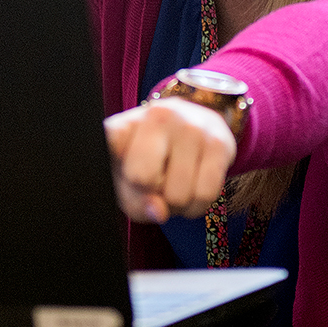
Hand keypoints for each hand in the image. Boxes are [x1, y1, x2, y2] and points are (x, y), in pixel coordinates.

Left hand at [103, 99, 235, 222]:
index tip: (124, 171)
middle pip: (142, 180)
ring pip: (177, 196)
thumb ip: (135, 200)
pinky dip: (197, 206)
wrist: (195, 125)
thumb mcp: (129, 179)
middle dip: (149, 194)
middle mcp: (157, 116)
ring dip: (176, 205)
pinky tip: (193, 189)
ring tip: (175, 185)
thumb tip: (160, 211)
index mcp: (124, 123)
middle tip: (155, 184)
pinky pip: (205, 195)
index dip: (117, 176)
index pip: (108, 151)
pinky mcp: (219, 142)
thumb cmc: (152, 159)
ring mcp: (190, 126)